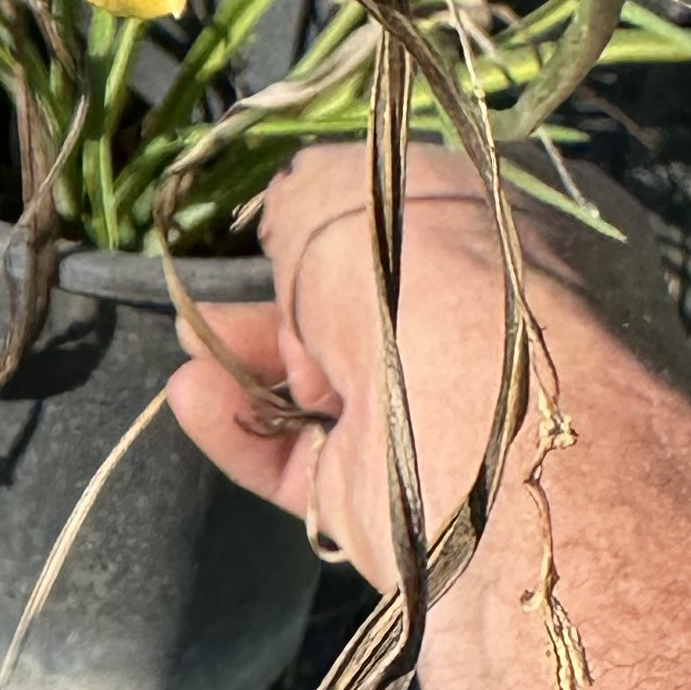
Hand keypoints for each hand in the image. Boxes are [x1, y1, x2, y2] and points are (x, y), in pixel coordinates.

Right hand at [167, 144, 690, 591]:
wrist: (463, 426)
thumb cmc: (415, 276)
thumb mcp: (348, 191)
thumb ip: (308, 196)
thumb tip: (293, 215)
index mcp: (497, 245)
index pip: (414, 224)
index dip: (342, 218)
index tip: (283, 218)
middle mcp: (471, 333)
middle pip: (356, 310)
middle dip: (280, 298)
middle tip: (221, 293)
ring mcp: (428, 420)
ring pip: (321, 385)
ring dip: (248, 360)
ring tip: (193, 341)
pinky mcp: (383, 498)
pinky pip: (298, 458)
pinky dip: (242, 427)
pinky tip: (194, 396)